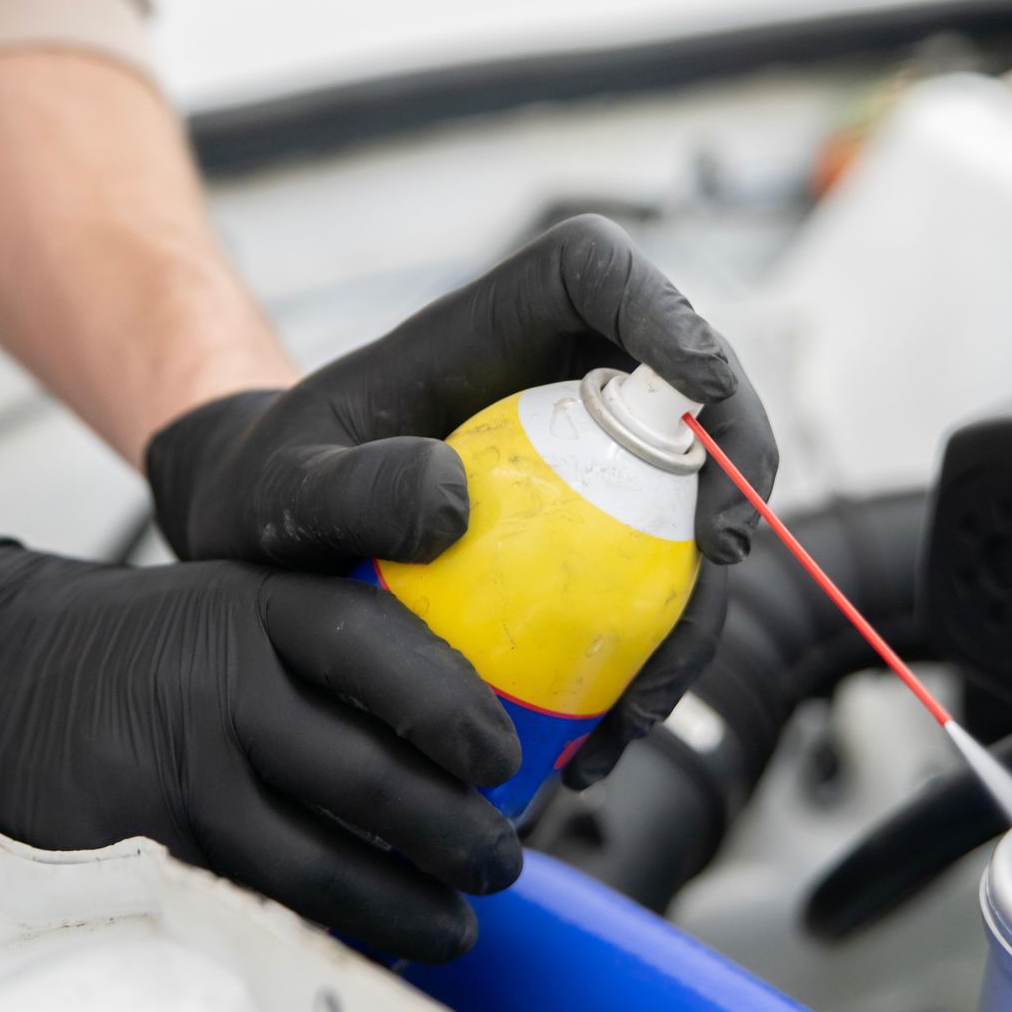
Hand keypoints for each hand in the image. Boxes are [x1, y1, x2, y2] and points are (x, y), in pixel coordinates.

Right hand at [0, 533, 523, 960]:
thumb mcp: (244, 602)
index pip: (375, 648)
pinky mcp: (134, 848)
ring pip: (312, 864)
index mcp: (257, 607)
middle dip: (452, 833)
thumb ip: (342, 645)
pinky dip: (321, 934)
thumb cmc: (163, 648)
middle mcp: (216, 686)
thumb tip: (484, 727)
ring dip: (402, 907)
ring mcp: (172, 773)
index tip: (506, 762)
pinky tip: (370, 946)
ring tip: (457, 926)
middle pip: (362, 775)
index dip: (453, 709)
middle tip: (500, 862)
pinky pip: (247, 905)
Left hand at [145, 215, 777, 786]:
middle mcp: (567, 384)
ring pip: (694, 508)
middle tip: (722, 554)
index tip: (693, 387)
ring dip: (701, 604)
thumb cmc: (272, 498)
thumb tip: (455, 509)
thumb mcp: (283, 493)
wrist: (272, 562)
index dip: (666, 308)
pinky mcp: (598, 545)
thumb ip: (348, 489)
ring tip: (648, 702)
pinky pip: (655, 595)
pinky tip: (605, 740)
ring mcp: (595, 468)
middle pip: (693, 390)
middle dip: (739, 459)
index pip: (597, 272)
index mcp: (499, 324)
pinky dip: (648, 667)